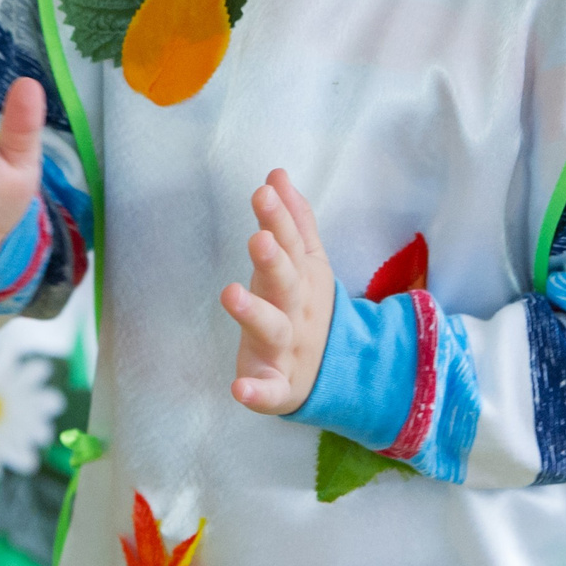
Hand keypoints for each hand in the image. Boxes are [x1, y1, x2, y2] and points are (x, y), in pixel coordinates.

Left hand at [220, 168, 336, 415]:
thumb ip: (294, 221)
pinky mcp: (278, 386)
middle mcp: (296, 310)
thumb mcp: (308, 263)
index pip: (290, 242)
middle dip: (272, 261)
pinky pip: (269, 392)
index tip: (263, 191)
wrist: (334, 372)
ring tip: (231, 293)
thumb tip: (277, 173)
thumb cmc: (304, 305)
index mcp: (302, 277)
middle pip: (285, 283)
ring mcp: (288, 348)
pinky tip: (238, 389)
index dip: (277, 217)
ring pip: (273, 330)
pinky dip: (256, 393)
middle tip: (258, 239)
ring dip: (253, 313)